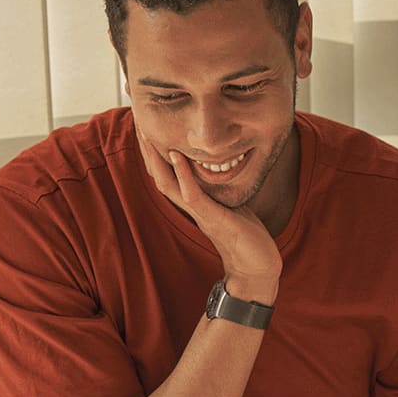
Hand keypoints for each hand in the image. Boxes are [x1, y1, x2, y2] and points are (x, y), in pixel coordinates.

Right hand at [136, 130, 279, 301]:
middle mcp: (193, 208)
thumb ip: (223, 191)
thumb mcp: (233, 206)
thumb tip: (225, 171)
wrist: (257, 269)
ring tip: (149, 137)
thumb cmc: (248, 239)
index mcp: (196, 205)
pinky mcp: (214, 219)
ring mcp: (201, 214)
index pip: (169, 178)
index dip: (158, 157)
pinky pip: (192, 195)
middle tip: (140, 127)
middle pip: (161, 178)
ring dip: (158, 161)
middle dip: (150, 154)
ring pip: (169, 185)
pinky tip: (177, 156)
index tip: (151, 133)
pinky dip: (183, 175)